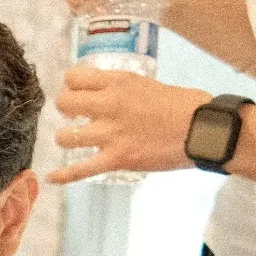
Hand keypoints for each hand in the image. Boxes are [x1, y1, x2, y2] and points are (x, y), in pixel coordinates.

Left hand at [48, 69, 207, 183]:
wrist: (203, 130)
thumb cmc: (184, 105)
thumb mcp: (148, 85)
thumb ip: (122, 90)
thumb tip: (105, 96)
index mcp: (118, 83)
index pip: (74, 77)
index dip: (72, 85)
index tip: (79, 92)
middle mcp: (109, 105)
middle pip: (64, 103)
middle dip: (67, 110)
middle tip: (77, 116)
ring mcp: (111, 134)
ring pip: (65, 137)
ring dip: (67, 138)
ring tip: (76, 139)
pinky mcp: (117, 159)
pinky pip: (80, 170)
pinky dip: (64, 176)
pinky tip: (51, 178)